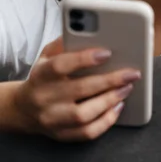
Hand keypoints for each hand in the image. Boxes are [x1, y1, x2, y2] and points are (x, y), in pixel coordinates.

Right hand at [14, 37, 140, 141]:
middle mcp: (44, 98)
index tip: (107, 53)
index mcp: (41, 75)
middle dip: (110, 80)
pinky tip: (118, 106)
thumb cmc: (44, 77)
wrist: (23, 108)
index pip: (61, 65)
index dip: (84, 59)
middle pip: (79, 90)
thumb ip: (67, 43)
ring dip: (110, 101)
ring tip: (127, 88)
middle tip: (131, 73)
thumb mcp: (48, 55)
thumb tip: (93, 31)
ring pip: (84, 115)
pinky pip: (87, 133)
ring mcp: (52, 120)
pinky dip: (106, 121)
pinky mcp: (61, 135)